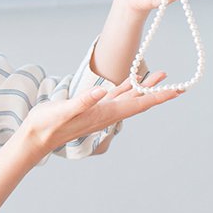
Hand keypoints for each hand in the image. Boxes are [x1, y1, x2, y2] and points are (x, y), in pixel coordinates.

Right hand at [20, 72, 177, 158]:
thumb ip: (82, 101)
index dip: (158, 97)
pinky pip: (115, 96)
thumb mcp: (63, 110)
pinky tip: (132, 81)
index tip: (177, 91)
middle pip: (138, 101)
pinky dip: (126, 87)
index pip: (138, 104)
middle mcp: (106, 113)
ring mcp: (99, 111)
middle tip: (176, 81)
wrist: (36, 137)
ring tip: (159, 75)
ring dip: (144, 87)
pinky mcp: (91, 107)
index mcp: (104, 113)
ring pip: (129, 97)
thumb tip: (102, 90)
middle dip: (157, 91)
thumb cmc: (47, 124)